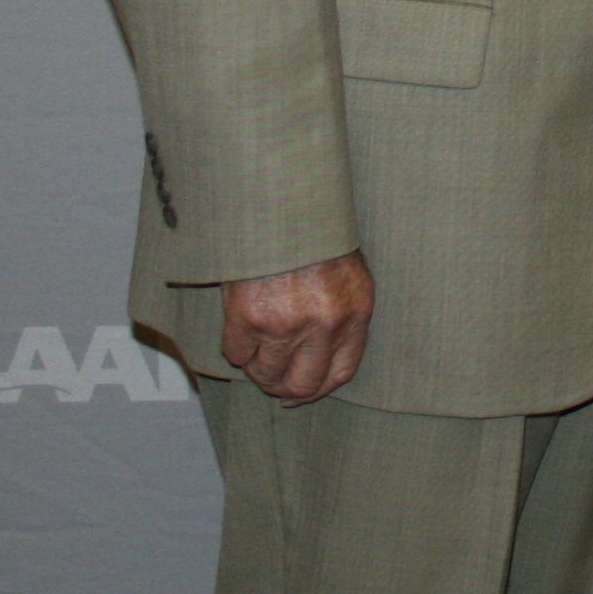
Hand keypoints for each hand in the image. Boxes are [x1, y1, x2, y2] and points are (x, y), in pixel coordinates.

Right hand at [220, 249, 375, 401]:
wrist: (281, 203)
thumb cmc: (314, 234)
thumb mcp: (347, 272)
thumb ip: (342, 313)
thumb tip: (323, 358)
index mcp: (355, 311)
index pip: (341, 373)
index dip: (319, 388)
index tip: (304, 390)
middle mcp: (323, 324)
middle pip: (303, 385)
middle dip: (286, 387)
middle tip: (274, 378)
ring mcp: (285, 323)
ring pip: (267, 374)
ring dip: (259, 368)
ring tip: (257, 349)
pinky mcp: (248, 317)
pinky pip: (238, 354)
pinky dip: (237, 348)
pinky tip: (242, 328)